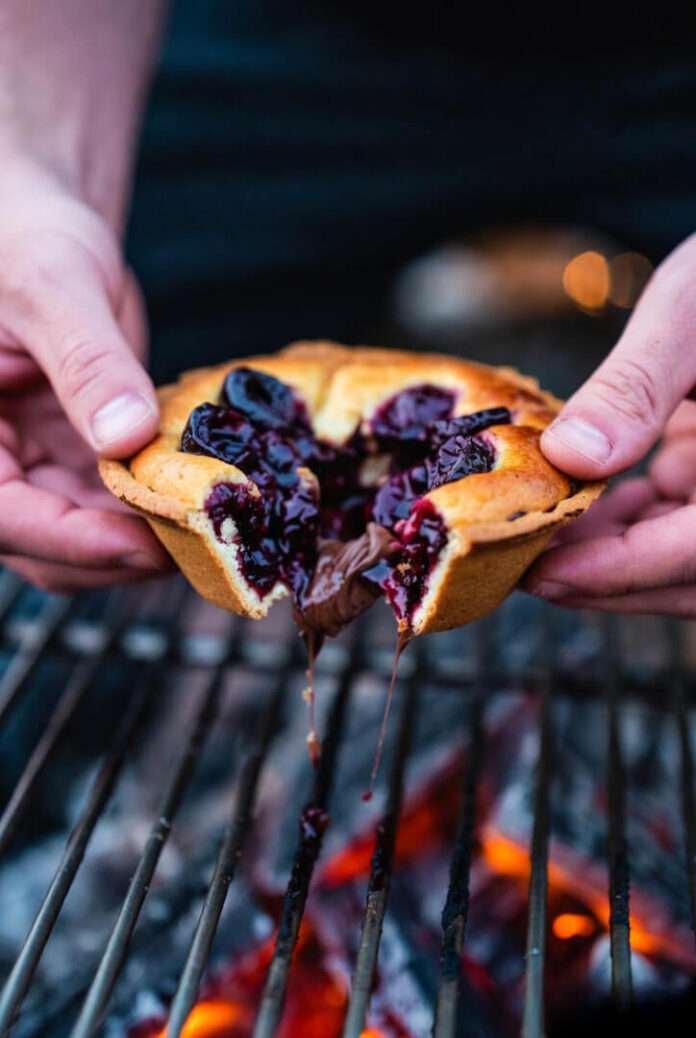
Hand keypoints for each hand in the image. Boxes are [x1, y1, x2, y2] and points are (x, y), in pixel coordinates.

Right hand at [0, 159, 170, 591]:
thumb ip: (89, 363)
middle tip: (198, 539)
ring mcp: (32, 466)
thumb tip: (128, 436)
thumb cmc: (24, 239)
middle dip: (119, 552)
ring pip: (84, 537)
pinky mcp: (73, 461)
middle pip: (46, 544)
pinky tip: (201, 492)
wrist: (44, 232)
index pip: (3, 515)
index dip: (71, 540)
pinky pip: (112, 505)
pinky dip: (154, 506)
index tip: (142, 544)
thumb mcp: (54, 287)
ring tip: (209, 522)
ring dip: (144, 538)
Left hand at [525, 233, 695, 616]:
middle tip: (515, 568)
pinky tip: (570, 506)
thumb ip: (636, 386)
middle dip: (603, 580)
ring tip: (529, 538)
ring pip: (678, 563)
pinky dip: (621, 528)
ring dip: (605, 559)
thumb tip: (571, 456)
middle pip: (687, 577)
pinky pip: (674, 528)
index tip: (545, 575)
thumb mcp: (691, 311)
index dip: (623, 572)